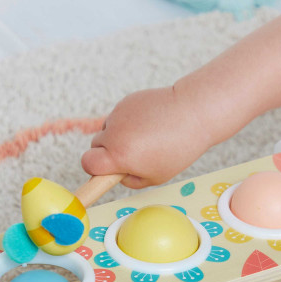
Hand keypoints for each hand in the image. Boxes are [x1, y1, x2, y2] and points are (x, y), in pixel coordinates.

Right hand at [81, 86, 217, 188]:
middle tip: (133, 156)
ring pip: (108, 131)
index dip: (94, 170)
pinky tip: (150, 125)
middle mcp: (114, 133)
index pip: (87, 164)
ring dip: (119, 137)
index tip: (103, 172)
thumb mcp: (155, 177)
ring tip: (147, 138)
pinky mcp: (125, 102)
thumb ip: (130, 180)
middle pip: (95, 147)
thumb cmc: (178, 148)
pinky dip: (129, 123)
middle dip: (108, 153)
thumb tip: (117, 175)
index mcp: (119, 155)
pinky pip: (119, 117)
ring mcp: (118, 115)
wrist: (193, 113)